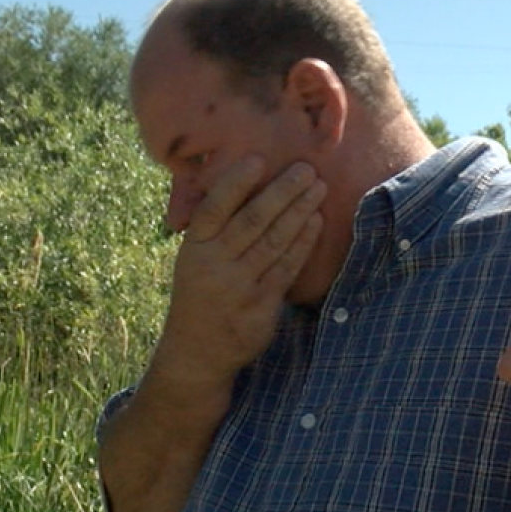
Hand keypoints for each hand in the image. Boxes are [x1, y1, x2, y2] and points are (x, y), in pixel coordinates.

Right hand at [153, 157, 324, 397]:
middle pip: (251, 222)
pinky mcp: (261, 306)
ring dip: (299, 212)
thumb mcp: (192, 259)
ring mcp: (239, 287)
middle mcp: (214, 265)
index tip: (258, 159)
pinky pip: (286, 268)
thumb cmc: (200, 292)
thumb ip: (212, 228)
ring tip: (318, 188)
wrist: (197, 352)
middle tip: (306, 168)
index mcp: (193, 249)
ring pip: (274, 242)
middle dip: (281, 193)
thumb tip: (238, 182)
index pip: (213, 210)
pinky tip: (316, 222)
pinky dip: (303, 243)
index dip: (235, 183)